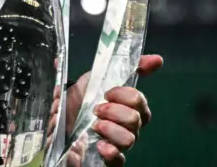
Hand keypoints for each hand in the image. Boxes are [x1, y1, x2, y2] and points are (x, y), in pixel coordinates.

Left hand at [46, 54, 162, 165]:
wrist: (58, 119)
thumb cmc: (80, 98)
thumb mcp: (97, 76)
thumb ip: (129, 66)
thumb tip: (158, 59)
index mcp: (128, 107)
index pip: (140, 101)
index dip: (124, 95)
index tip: (106, 92)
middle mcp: (128, 126)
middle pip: (136, 119)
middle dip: (114, 111)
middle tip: (97, 109)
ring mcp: (120, 144)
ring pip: (130, 139)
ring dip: (110, 129)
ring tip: (94, 126)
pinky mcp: (110, 160)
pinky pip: (120, 160)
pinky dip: (111, 152)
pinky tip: (99, 145)